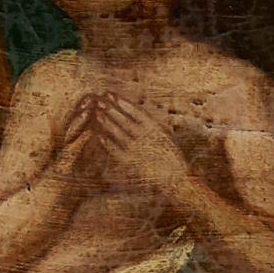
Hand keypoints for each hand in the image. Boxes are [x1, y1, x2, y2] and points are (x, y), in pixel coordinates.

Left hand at [80, 87, 196, 199]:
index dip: (122, 102)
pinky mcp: (132, 163)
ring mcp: (138, 150)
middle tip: (98, 99)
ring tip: (97, 113)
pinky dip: (107, 142)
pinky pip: (116, 150)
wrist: (176, 179)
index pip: (136, 112)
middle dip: (111, 109)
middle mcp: (146, 137)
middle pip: (124, 120)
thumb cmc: (170, 156)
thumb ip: (151, 124)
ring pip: (119, 133)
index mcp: (156, 129)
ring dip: (107, 122)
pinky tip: (98, 135)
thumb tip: (137, 110)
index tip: (111, 93)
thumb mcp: (164, 136)